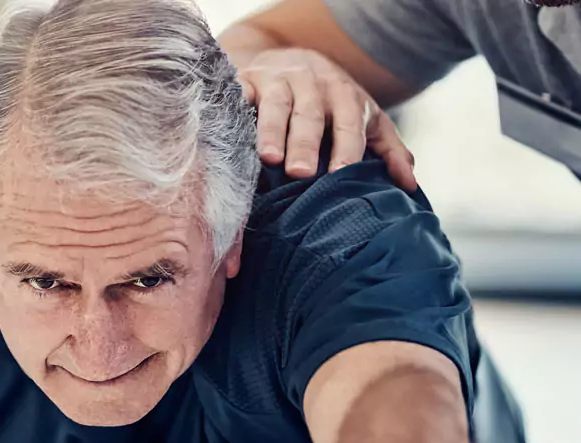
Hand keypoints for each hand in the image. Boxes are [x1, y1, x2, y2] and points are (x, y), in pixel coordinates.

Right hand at [236, 48, 416, 190]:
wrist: (287, 58)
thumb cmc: (329, 101)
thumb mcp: (364, 118)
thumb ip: (388, 149)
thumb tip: (410, 185)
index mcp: (344, 96)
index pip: (348, 123)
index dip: (345, 147)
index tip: (340, 175)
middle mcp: (312, 84)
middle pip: (310, 115)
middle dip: (304, 143)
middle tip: (301, 173)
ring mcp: (278, 80)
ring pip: (275, 105)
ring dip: (271, 131)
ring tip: (268, 158)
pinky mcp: (247, 81)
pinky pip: (241, 97)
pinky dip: (236, 112)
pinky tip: (231, 133)